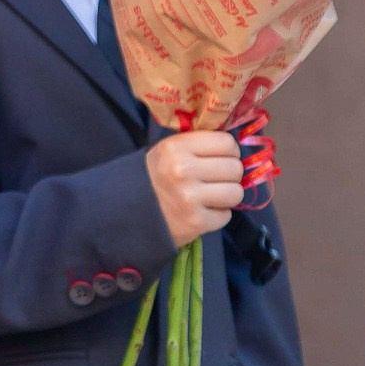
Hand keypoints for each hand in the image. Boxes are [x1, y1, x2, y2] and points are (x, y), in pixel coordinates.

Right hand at [147, 131, 243, 248]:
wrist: (128, 210)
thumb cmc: (156, 176)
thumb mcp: (169, 151)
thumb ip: (198, 144)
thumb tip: (234, 147)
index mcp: (176, 147)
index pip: (227, 143)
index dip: (228, 151)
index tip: (220, 157)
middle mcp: (182, 170)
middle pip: (235, 168)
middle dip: (229, 175)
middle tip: (215, 179)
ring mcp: (189, 197)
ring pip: (236, 192)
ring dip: (227, 196)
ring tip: (210, 196)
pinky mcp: (196, 222)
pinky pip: (226, 215)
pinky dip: (218, 215)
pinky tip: (202, 211)